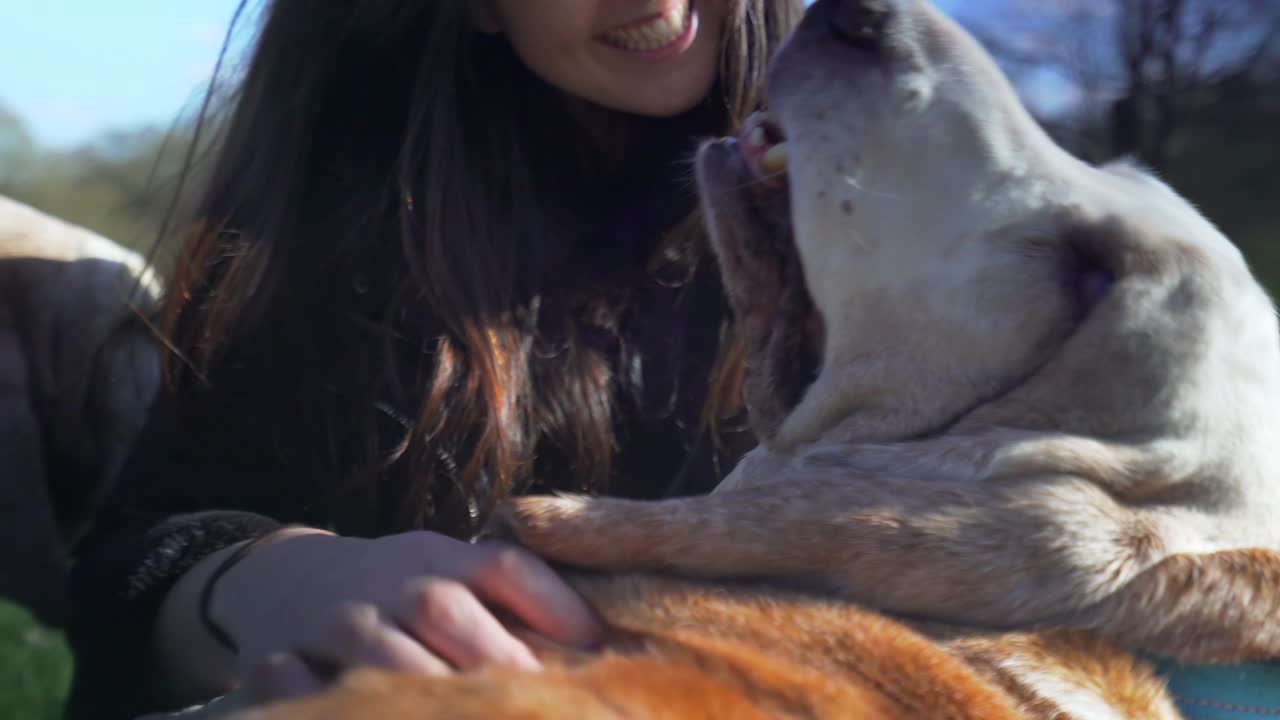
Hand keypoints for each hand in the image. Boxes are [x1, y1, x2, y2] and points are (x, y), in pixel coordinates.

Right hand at [207, 530, 601, 702]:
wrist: (276, 580)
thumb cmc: (392, 588)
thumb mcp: (445, 574)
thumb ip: (502, 603)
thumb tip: (593, 646)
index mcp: (442, 556)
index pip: (505, 565)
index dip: (554, 602)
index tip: (598, 646)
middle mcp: (395, 581)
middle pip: (449, 610)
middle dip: (498, 658)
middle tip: (544, 700)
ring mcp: (342, 620)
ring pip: (387, 654)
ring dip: (431, 690)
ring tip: (478, 712)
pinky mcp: (284, 659)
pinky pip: (316, 689)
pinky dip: (341, 705)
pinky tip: (385, 717)